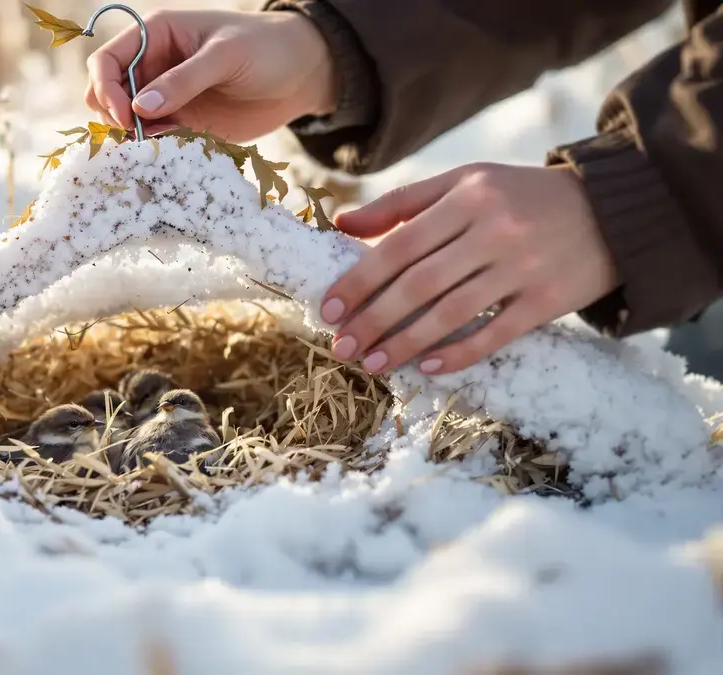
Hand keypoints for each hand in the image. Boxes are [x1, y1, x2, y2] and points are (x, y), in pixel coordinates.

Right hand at [85, 9, 334, 142]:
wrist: (301, 75)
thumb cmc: (266, 48)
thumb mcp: (226, 57)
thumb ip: (183, 81)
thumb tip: (139, 109)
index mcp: (155, 35)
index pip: (106, 61)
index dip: (106, 88)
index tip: (124, 115)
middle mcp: (153, 66)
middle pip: (106, 94)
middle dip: (112, 115)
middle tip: (137, 135)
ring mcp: (164, 97)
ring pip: (124, 121)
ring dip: (131, 136)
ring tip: (160, 142)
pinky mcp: (180, 123)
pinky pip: (151, 139)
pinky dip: (152, 148)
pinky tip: (172, 148)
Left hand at [320, 163, 618, 374]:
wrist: (612, 210)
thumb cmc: (520, 196)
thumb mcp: (465, 183)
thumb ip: (402, 203)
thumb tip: (341, 224)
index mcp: (467, 198)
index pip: (399, 246)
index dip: (359, 281)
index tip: (328, 310)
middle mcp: (494, 231)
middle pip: (419, 284)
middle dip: (374, 320)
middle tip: (341, 347)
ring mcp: (523, 267)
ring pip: (452, 314)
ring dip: (405, 343)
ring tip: (373, 363)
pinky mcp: (549, 300)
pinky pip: (496, 334)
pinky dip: (459, 354)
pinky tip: (427, 368)